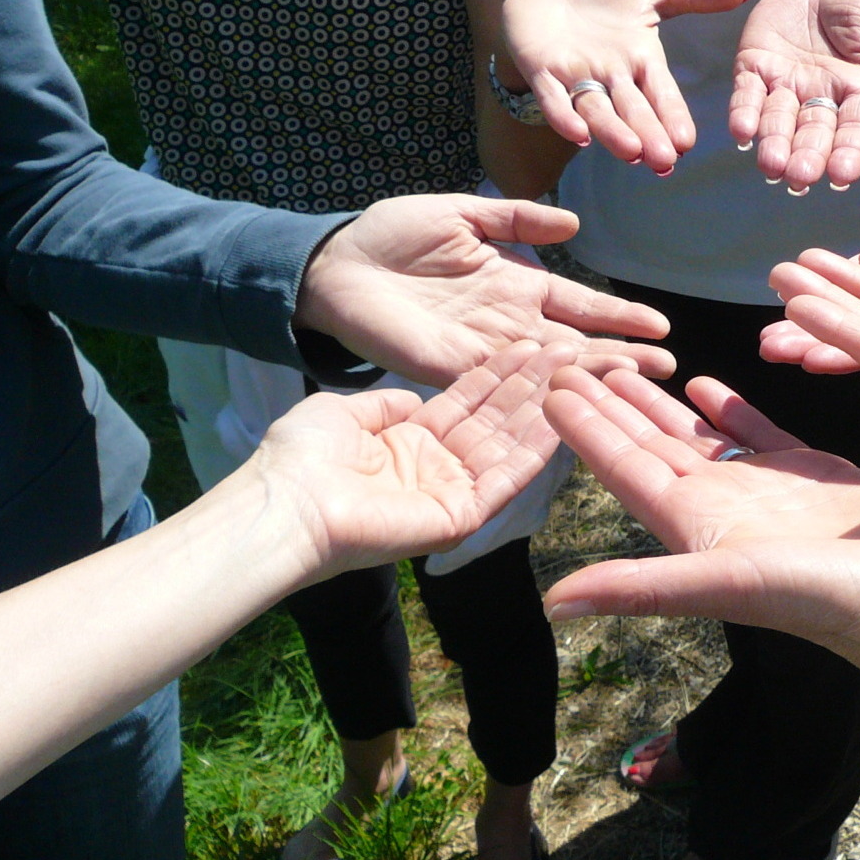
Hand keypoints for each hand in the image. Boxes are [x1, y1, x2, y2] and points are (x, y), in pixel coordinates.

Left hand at [245, 340, 576, 578]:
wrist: (287, 502)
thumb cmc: (301, 457)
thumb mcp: (344, 411)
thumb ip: (386, 403)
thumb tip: (414, 400)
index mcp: (408, 442)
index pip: (467, 403)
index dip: (497, 373)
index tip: (530, 344)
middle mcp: (435, 467)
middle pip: (494, 420)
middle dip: (530, 384)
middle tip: (567, 350)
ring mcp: (450, 492)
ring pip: (507, 445)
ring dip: (541, 409)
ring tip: (572, 372)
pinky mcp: (460, 515)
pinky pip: (505, 479)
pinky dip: (533, 449)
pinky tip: (559, 417)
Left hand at [293, 194, 674, 385]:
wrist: (334, 266)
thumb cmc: (391, 237)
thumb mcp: (462, 215)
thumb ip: (515, 219)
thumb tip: (573, 224)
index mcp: (514, 285)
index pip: (578, 305)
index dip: (617, 317)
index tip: (659, 328)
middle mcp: (508, 323)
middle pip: (577, 343)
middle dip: (621, 355)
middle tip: (668, 368)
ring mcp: (484, 349)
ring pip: (551, 367)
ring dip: (594, 375)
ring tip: (639, 384)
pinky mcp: (454, 368)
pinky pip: (507, 381)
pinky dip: (540, 387)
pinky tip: (577, 392)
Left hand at [502, 0, 750, 172]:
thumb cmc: (602, 1)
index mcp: (641, 63)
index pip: (661, 94)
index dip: (672, 117)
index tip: (687, 142)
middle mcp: (612, 78)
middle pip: (632, 111)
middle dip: (647, 135)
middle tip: (663, 161)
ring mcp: (577, 77)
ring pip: (597, 110)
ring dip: (612, 132)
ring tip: (631, 153)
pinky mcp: (542, 71)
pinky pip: (553, 97)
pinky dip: (563, 115)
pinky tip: (576, 134)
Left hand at [539, 366, 859, 665]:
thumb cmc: (822, 596)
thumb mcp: (720, 583)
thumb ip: (639, 586)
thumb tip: (553, 605)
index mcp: (690, 525)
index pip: (622, 466)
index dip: (583, 428)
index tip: (547, 382)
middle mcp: (718, 507)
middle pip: (648, 445)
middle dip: (608, 404)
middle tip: (571, 356)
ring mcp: (762, 490)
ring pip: (695, 436)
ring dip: (658, 403)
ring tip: (624, 364)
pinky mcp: (808, 472)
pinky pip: (755, 432)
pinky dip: (728, 410)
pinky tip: (706, 384)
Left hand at [729, 0, 859, 192]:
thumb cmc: (856, 12)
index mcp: (858, 96)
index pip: (855, 130)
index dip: (849, 153)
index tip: (841, 176)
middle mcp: (820, 102)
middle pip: (814, 135)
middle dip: (807, 157)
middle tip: (799, 178)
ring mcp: (785, 90)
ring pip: (779, 123)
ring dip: (774, 146)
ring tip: (771, 166)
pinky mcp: (753, 72)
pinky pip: (746, 97)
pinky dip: (743, 115)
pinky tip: (742, 132)